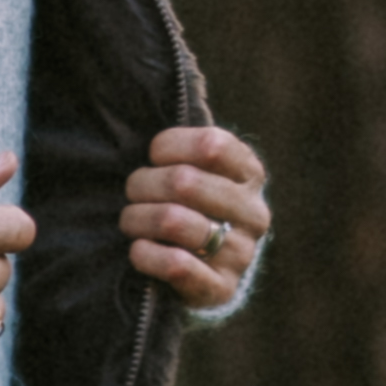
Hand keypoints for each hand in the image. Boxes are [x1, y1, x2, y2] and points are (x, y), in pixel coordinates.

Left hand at [123, 119, 270, 309]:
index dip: (167, 146)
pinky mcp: (222, 289)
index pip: (210, 144)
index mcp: (249, 174)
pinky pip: (177, 266)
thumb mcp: (195, 168)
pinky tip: (138, 250)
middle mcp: (254, 213)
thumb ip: (184, 145)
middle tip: (132, 193)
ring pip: (174, 221)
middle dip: (142, 184)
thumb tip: (162, 96)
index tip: (153, 156)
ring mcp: (242, 254)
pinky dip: (146, 255)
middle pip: (184, 181)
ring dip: (137, 219)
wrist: (204, 270)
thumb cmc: (189, 205)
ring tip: (130, 222)